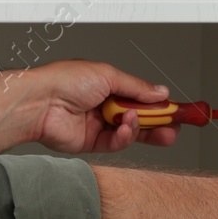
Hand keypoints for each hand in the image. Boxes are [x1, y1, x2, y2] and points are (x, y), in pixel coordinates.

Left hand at [27, 59, 180, 153]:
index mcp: (108, 85)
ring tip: (140, 120)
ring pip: (130, 132)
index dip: (159, 104)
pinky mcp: (91, 142)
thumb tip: (160, 93)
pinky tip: (125, 128)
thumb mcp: (109, 76)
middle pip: (139, 117)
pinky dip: (124, 137)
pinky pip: (116, 143)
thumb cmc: (64, 81)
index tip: (178, 110)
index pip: (140, 97)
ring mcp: (98, 125)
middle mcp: (104, 105)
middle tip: (174, 126)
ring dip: (141, 128)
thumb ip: (137, 88)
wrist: (39, 102)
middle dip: (158, 122)